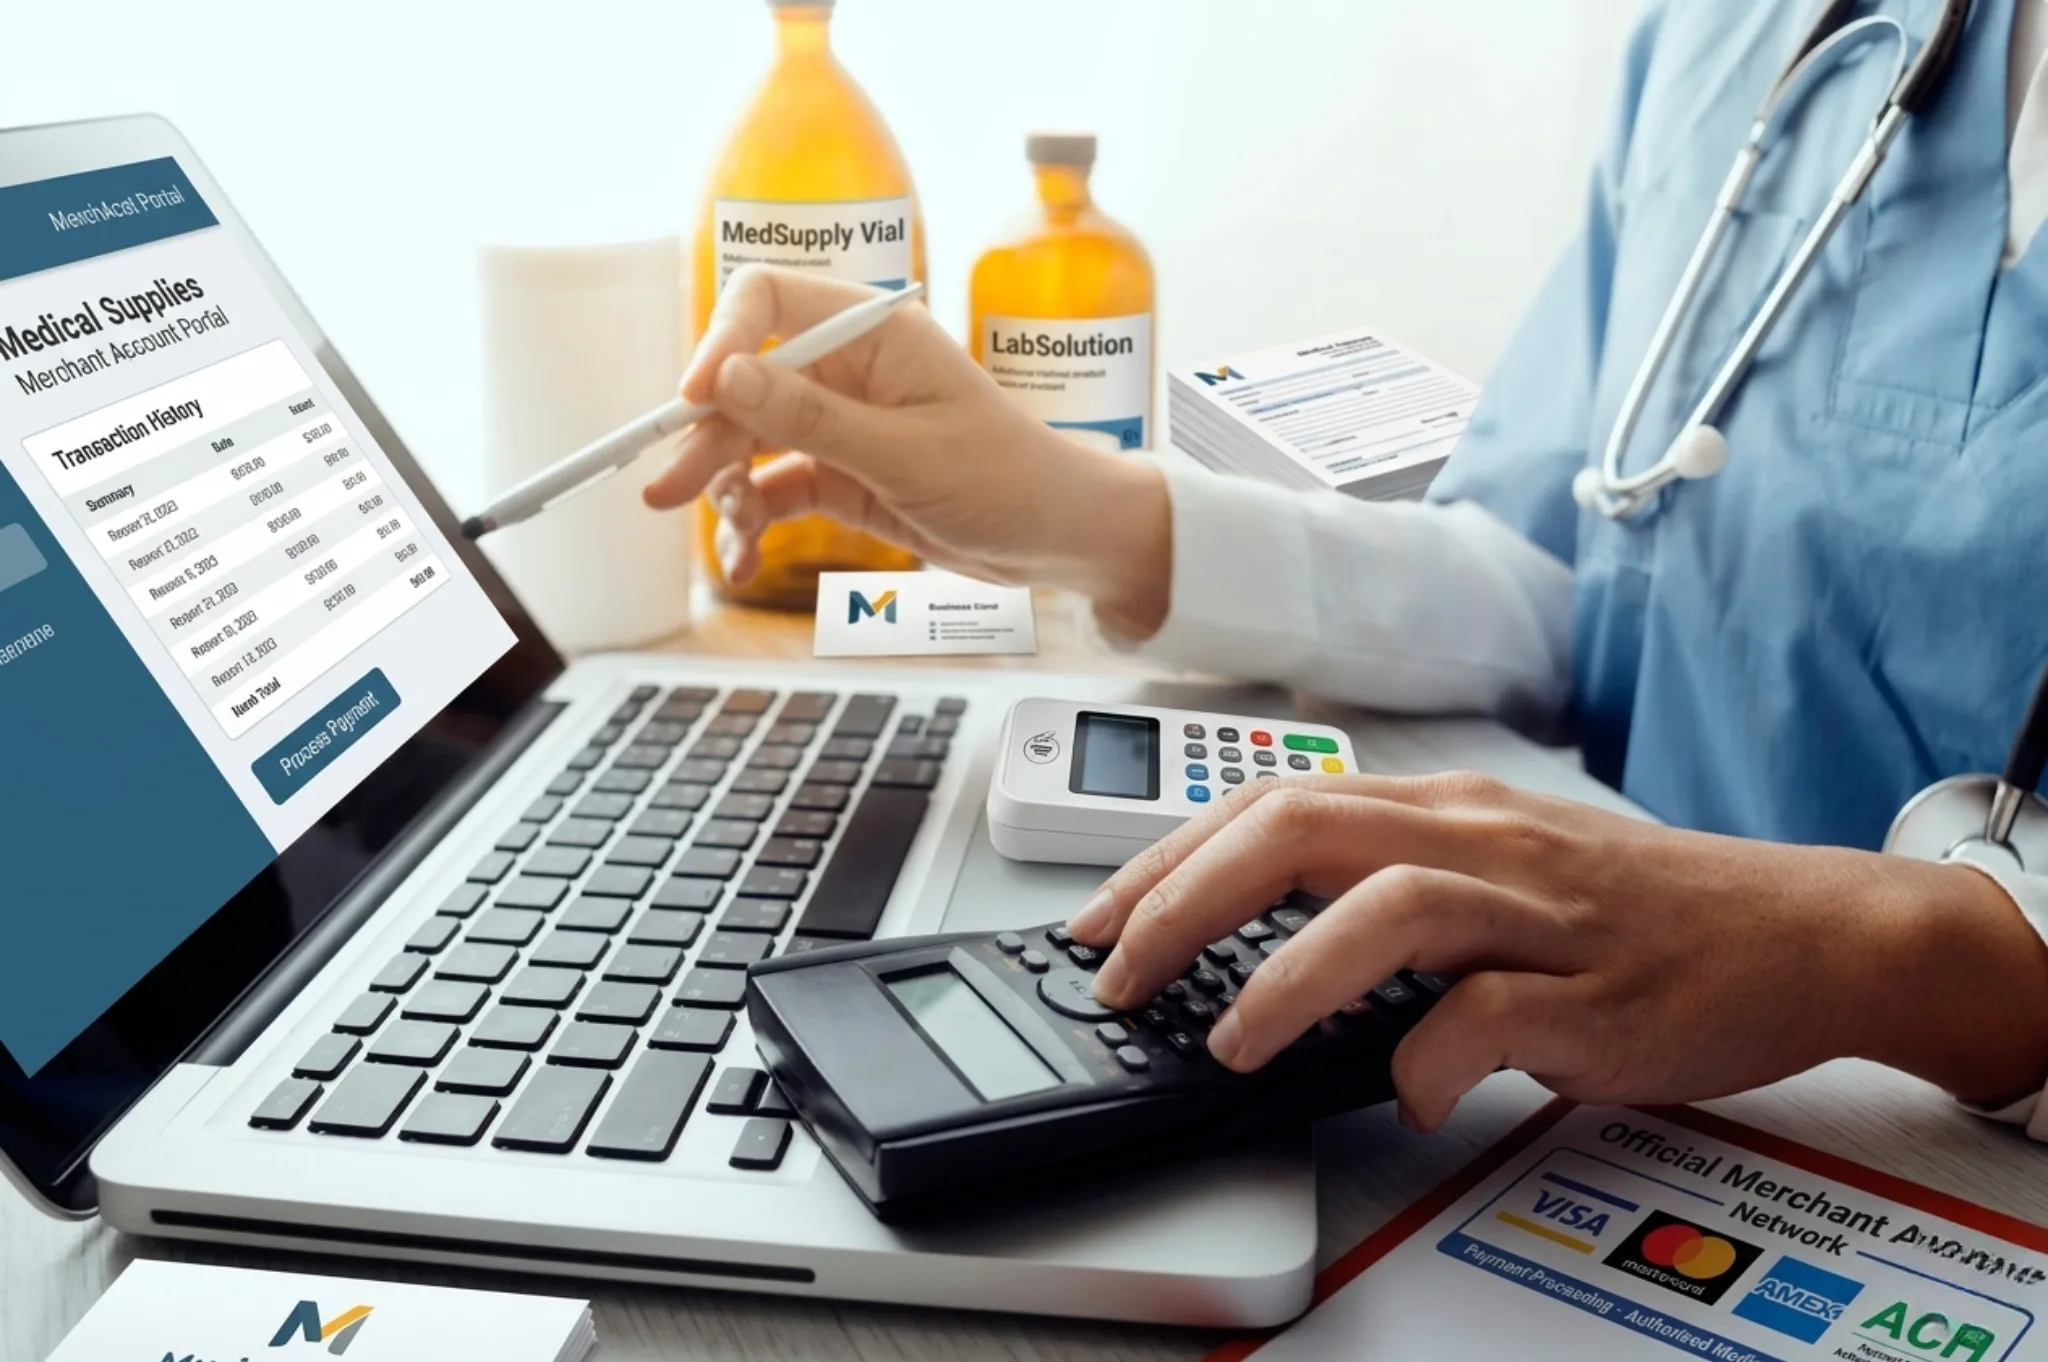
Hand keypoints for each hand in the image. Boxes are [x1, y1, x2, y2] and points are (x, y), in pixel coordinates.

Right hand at [642, 266, 1172, 637]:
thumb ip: (811, 417)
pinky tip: (744, 559)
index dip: (722, 342)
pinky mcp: (839, 475)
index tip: (695, 398)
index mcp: (873, 333)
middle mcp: (847, 369)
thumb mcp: (905, 452)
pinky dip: (752, 523)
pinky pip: (774, 490)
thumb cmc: (1007, 478)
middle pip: (745, 384)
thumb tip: (727, 378)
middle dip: (707, 438)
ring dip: (726, 488)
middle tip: (667, 489)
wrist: (1058, 539)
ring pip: (751, 442)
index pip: (768, 300)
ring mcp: (840, 423)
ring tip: (729, 539)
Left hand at [1066, 772, 2047, 1128]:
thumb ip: (1384, 887)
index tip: (1100, 919)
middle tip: (1119, 974)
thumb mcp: (1494, 868)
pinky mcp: (1594, 994)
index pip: (1270, 805)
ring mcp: (1537, 914)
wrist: (1797, 931)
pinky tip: (1405, 1093)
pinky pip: (1489, 1019)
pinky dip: (1427, 1060)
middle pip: (1300, 830)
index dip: (1167, 859)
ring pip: (1386, 907)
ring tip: (1230, 1042)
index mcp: (1441, 808)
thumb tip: (1255, 940)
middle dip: (1185, 901)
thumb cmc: (1633, 910)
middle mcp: (1478, 841)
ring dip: (1286, 978)